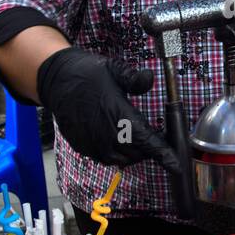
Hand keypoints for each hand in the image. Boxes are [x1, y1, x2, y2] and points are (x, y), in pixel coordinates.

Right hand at [37, 47, 179, 171]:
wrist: (57, 81)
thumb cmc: (88, 74)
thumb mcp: (113, 69)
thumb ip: (133, 78)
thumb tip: (149, 79)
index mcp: (119, 115)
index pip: (147, 142)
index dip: (163, 155)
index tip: (176, 165)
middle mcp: (107, 135)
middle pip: (138, 154)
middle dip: (150, 149)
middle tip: (153, 138)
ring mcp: (94, 144)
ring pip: (123, 160)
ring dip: (134, 154)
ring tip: (137, 141)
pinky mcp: (84, 148)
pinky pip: (106, 160)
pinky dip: (117, 155)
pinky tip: (118, 141)